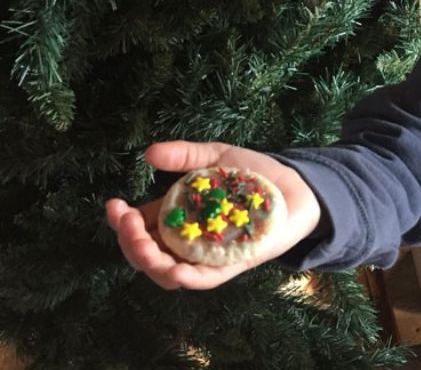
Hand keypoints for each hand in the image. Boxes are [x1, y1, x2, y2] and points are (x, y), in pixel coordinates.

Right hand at [106, 141, 321, 289]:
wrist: (294, 186)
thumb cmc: (252, 174)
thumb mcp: (215, 156)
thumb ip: (185, 155)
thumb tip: (148, 153)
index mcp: (175, 217)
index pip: (139, 226)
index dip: (120, 221)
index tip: (113, 204)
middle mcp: (186, 241)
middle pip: (147, 254)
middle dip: (130, 243)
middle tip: (127, 224)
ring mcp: (206, 256)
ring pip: (168, 273)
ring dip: (150, 263)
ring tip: (144, 248)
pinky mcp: (231, 266)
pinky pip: (203, 280)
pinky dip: (186, 278)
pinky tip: (174, 271)